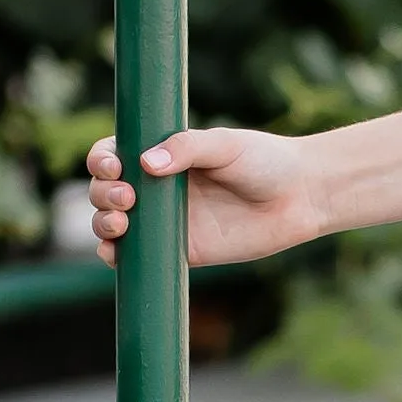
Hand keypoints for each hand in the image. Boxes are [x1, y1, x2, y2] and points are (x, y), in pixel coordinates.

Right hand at [83, 127, 324, 269]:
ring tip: (122, 221)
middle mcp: (156, 187)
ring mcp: (165, 220)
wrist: (300, 196)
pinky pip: (138, 256)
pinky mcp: (181, 250)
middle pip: (105, 191)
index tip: (113, 166)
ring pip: (113, 224)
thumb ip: (187, 148)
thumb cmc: (264, 161)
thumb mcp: (225, 144)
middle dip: (102, 194)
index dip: (101, 160)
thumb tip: (146, 164)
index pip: (113, 154)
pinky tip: (115, 252)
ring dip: (103, 224)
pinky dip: (117, 256)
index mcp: (160, 154)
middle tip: (127, 197)